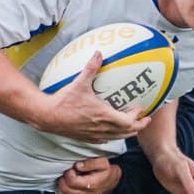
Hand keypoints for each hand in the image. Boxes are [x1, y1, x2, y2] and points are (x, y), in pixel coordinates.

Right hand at [36, 53, 150, 142]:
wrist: (48, 117)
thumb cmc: (64, 101)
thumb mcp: (79, 82)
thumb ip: (91, 68)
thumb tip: (98, 53)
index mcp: (103, 116)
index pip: (128, 121)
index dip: (137, 117)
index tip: (141, 109)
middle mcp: (101, 128)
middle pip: (126, 132)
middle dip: (138, 127)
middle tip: (145, 120)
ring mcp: (93, 135)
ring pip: (116, 138)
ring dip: (127, 133)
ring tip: (133, 128)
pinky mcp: (85, 138)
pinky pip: (103, 141)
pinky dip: (112, 137)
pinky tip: (111, 134)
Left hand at [54, 157, 119, 193]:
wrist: (113, 182)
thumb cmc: (107, 172)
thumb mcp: (103, 163)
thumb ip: (91, 163)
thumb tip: (77, 166)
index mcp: (90, 184)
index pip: (72, 181)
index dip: (69, 173)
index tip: (72, 168)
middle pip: (65, 189)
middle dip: (64, 178)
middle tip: (69, 172)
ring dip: (61, 185)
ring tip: (67, 178)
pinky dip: (62, 192)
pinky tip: (65, 184)